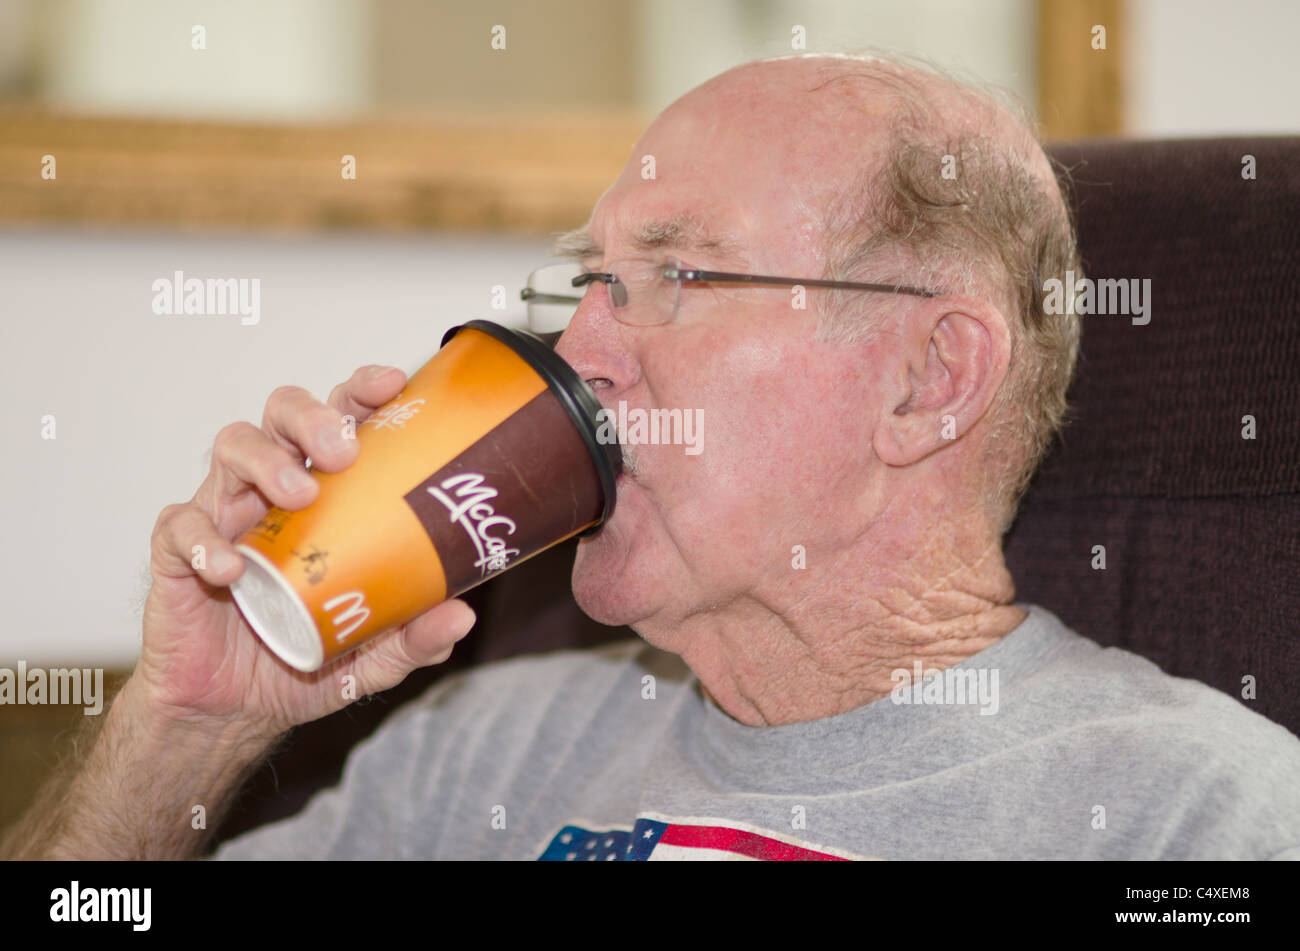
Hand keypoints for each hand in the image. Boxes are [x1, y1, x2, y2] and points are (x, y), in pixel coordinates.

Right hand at [135, 365, 475, 738]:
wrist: (235, 712)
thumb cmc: (303, 655)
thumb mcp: (372, 656)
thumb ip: (414, 637)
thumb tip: (463, 615)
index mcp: (325, 494)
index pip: (341, 419)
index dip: (361, 391)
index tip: (392, 385)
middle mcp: (272, 490)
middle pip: (284, 414)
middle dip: (314, 416)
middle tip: (344, 451)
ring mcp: (224, 516)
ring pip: (233, 447)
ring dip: (266, 460)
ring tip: (299, 494)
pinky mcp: (178, 556)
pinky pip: (179, 528)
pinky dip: (203, 541)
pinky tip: (230, 569)